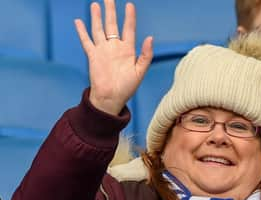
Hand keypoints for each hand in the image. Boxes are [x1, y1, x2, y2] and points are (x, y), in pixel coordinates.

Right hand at [74, 0, 152, 114]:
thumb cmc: (127, 87)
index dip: (129, 17)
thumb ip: (146, 54)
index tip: (129, 5)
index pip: (129, 29)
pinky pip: (86, 40)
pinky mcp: (92, 56)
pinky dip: (82, 31)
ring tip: (95, 4)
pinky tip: (79, 21)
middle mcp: (114, 47)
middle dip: (110, 11)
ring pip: (98, 29)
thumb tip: (150, 38)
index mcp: (127, 50)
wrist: (111, 98)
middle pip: (112, 25)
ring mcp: (103, 50)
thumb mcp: (140, 71)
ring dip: (97, 17)